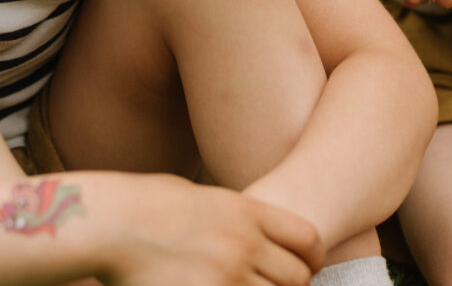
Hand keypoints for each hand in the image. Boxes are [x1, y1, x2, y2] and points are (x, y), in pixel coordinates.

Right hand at [100, 174, 323, 285]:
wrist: (113, 222)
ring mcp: (226, 276)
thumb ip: (239, 218)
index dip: (314, 258)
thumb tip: (257, 236)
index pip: (307, 239)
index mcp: (251, 212)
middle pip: (296, 277)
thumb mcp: (207, 198)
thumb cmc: (150, 205)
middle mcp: (246, 244)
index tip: (309, 267)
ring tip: (250, 285)